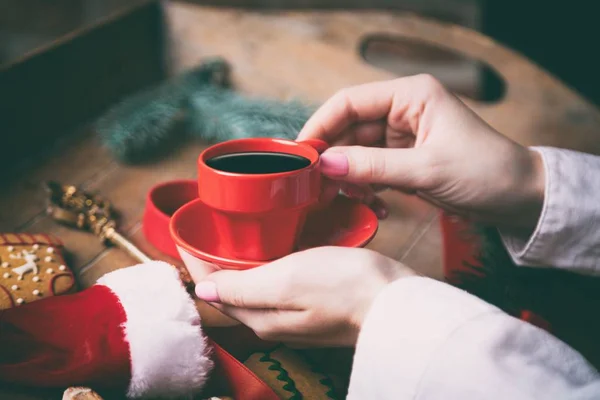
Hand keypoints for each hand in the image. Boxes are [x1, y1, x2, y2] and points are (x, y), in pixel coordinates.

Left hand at [194, 247, 414, 345]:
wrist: (395, 301)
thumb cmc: (344, 287)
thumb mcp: (287, 281)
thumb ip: (243, 287)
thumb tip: (203, 289)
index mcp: (260, 316)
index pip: (215, 289)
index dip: (199, 261)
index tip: (189, 235)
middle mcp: (273, 320)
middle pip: (233, 290)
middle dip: (217, 263)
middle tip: (210, 231)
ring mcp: (294, 314)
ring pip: (255, 287)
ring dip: (243, 264)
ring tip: (238, 235)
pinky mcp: (314, 304)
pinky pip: (279, 284)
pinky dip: (269, 265)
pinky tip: (276, 248)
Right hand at [299, 74, 544, 231]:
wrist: (520, 198)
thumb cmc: (486, 171)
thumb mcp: (426, 169)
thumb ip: (373, 166)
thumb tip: (326, 164)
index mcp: (411, 95)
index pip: (350, 102)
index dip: (321, 124)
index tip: (301, 152)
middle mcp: (402, 111)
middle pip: (348, 129)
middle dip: (332, 158)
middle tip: (316, 185)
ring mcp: (401, 137)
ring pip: (355, 153)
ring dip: (348, 177)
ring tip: (350, 199)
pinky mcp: (404, 160)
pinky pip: (370, 170)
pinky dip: (364, 188)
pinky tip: (370, 205)